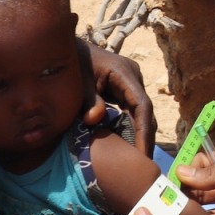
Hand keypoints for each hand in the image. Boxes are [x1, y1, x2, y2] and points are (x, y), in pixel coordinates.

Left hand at [78, 39, 155, 155]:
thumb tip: (94, 120)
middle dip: (145, 139)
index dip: (144, 131)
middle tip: (143, 167)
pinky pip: (131, 113)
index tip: (141, 154)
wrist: (69, 48)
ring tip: (136, 163)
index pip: (142, 105)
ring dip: (139, 137)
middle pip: (145, 113)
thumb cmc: (73, 62)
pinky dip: (130, 130)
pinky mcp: (125, 91)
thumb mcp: (78, 80)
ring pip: (141, 115)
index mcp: (125, 73)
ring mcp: (131, 85)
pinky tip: (127, 148)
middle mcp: (134, 79)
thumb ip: (87, 100)